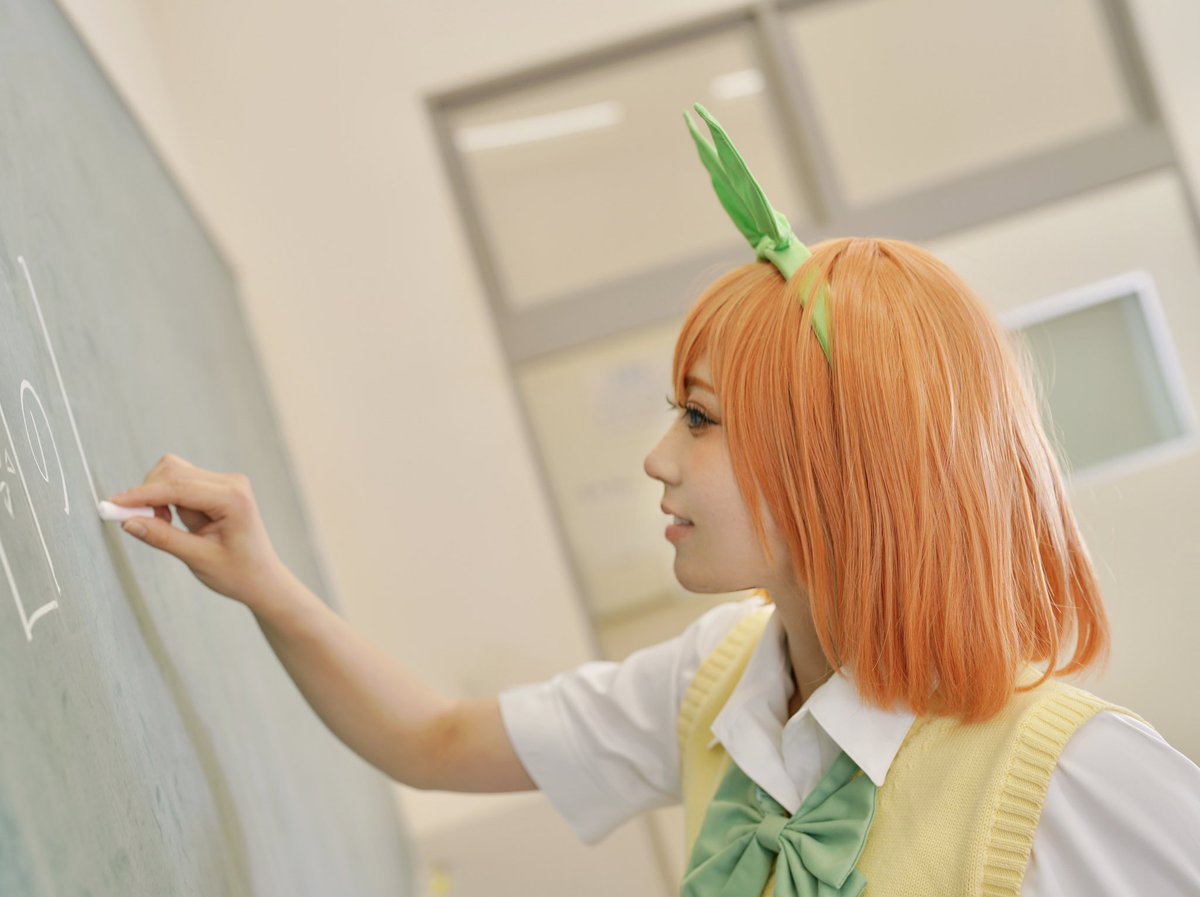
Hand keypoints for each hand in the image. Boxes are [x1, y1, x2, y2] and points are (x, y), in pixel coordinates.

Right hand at [109, 454, 291, 610]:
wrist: (262, 579)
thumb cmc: (238, 573)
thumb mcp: (198, 559)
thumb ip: (163, 538)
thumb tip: (128, 522)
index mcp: (233, 498)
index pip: (178, 486)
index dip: (142, 495)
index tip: (113, 505)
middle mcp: (231, 483)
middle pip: (173, 471)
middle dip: (148, 495)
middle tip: (140, 524)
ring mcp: (225, 483)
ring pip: (173, 474)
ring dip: (158, 497)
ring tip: (166, 527)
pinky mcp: (216, 488)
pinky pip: (180, 483)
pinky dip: (166, 499)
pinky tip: (172, 522)